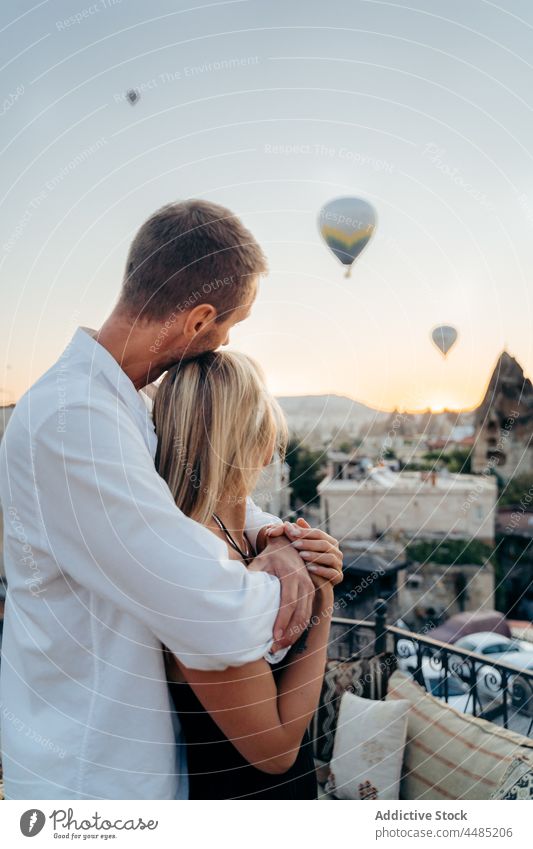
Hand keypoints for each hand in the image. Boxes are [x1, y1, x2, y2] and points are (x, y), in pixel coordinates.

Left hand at [249, 531, 314, 650]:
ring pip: (306, 616)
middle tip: (275, 648)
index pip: (288, 603)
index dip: (282, 621)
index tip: (273, 636)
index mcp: (291, 575)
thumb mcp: (259, 562)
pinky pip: (308, 614)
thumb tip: (236, 593)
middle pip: (300, 614)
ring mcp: (310, 587)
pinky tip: (288, 638)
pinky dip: (299, 628)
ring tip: (280, 647)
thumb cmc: (270, 555)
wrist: (288, 544)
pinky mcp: (311, 592)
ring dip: (294, 634)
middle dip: (289, 634)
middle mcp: (304, 582)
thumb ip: (251, 576)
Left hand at [266, 518, 342, 589]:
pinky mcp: (338, 577)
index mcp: (330, 542)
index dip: (304, 532)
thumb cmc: (307, 564)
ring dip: (314, 555)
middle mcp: (337, 552)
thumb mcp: (303, 549)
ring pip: (329, 557)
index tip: (290, 531)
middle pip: (324, 544)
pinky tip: (309, 568)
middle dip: (308, 543)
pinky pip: (331, 572)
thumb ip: (303, 535)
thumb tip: (298, 520)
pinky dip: (321, 570)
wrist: (313, 587)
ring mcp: (339, 565)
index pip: (318, 533)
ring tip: (301, 555)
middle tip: (294, 543)